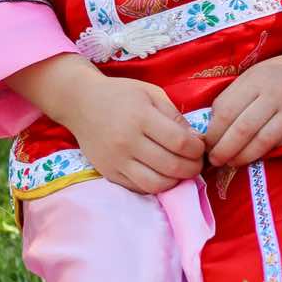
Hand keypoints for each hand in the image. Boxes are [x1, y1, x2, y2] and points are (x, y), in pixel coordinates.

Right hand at [64, 71, 205, 194]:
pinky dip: (156, 185)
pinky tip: (161, 174)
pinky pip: (139, 188)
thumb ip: (175, 116)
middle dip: (192, 168)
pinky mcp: (109, 173)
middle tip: (196, 163)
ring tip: (180, 171)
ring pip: (156, 184)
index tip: (200, 147)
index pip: (180, 143)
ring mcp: (116, 160)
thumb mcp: (151, 94)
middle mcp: (127, 141)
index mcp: (141, 117)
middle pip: (171, 166)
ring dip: (176, 181)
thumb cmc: (121, 95)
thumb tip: (196, 141)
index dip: (197, 149)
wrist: (81, 103)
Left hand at [204, 54, 281, 165]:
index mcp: (255, 80)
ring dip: (243, 157)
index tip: (206, 144)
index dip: (213, 133)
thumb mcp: (252, 77)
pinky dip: (267, 155)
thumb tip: (210, 128)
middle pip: (242, 129)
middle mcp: (274, 95)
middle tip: (215, 160)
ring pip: (262, 141)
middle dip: (224, 150)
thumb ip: (232, 98)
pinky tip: (256, 158)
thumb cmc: (276, 76)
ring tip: (232, 163)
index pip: (227, 111)